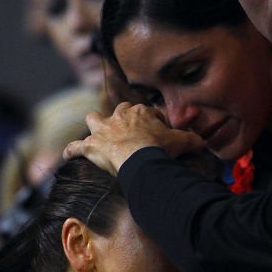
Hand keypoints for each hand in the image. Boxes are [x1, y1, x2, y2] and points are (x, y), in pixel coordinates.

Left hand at [63, 101, 203, 173]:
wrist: (141, 160)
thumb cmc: (160, 149)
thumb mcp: (181, 142)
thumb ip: (191, 139)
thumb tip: (202, 142)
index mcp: (140, 112)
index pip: (144, 111)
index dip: (150, 122)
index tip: (155, 133)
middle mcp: (119, 116)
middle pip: (117, 111)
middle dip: (120, 119)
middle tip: (127, 134)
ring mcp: (103, 130)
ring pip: (92, 118)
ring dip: (94, 126)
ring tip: (96, 136)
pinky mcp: (91, 146)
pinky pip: (75, 147)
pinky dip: (72, 151)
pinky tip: (68, 155)